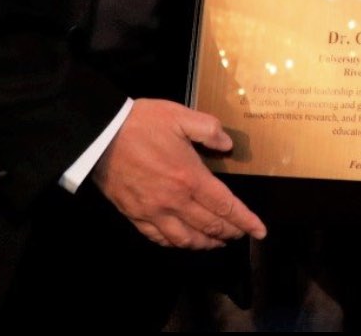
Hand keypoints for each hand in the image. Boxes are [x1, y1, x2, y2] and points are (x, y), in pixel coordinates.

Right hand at [90, 98, 266, 249]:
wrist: (100, 135)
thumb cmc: (142, 123)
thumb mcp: (180, 115)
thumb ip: (209, 130)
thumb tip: (228, 145)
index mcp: (190, 177)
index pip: (226, 207)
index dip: (246, 221)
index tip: (260, 231)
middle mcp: (175, 201)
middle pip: (209, 226)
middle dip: (230, 233)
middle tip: (240, 234)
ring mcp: (154, 212)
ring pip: (186, 239)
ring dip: (206, 244)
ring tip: (216, 242)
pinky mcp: (135, 215)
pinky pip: (159, 238)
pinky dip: (176, 244)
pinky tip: (182, 240)